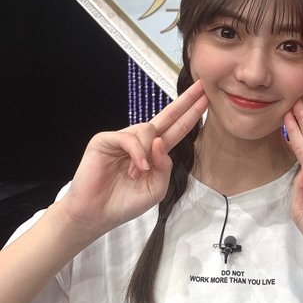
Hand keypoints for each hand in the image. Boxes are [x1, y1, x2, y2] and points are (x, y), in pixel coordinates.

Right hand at [59, 80, 207, 240]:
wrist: (96, 215)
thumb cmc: (125, 203)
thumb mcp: (156, 188)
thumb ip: (165, 167)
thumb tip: (162, 142)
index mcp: (154, 152)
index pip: (177, 129)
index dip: (191, 115)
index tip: (206, 100)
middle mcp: (140, 141)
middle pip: (167, 116)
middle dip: (185, 102)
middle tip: (201, 87)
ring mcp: (123, 138)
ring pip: (148, 129)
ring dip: (148, 152)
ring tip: (138, 173)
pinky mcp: (105, 140)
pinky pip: (129, 138)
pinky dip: (137, 153)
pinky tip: (136, 169)